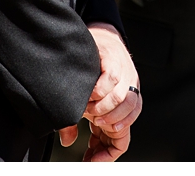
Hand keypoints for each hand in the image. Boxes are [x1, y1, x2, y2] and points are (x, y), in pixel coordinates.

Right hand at [57, 24, 140, 161]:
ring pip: (124, 101)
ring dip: (105, 108)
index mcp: (119, 110)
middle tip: (91, 124)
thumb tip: (67, 141)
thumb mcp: (82, 102)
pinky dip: (102, 89)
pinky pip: (113, 79)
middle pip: (126, 122)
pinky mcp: (115, 59)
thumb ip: (74, 123)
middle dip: (107, 127)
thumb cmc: (89, 72)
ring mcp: (124, 76)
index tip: (92, 158)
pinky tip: (91, 92)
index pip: (121, 140)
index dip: (109, 152)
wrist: (96, 36)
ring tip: (89, 108)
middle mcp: (127, 95)